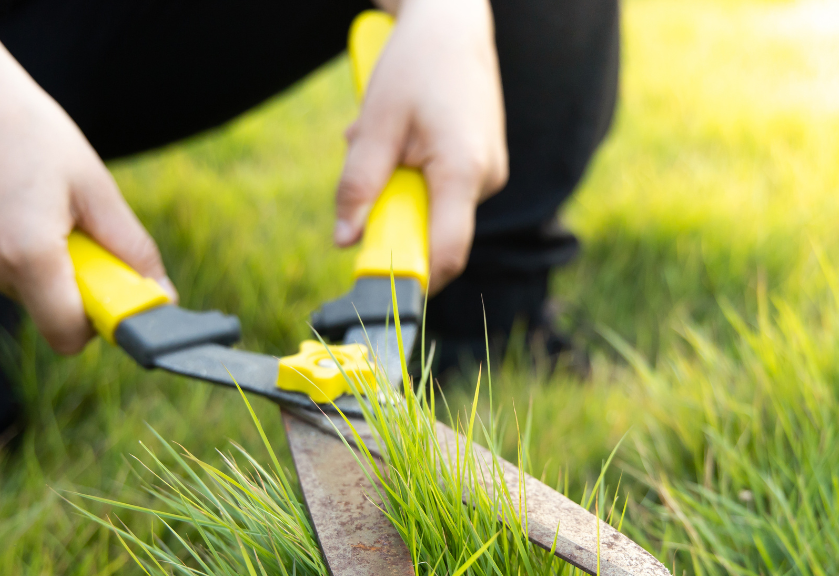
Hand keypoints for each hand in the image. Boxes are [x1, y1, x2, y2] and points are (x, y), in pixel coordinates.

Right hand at [0, 44, 174, 354]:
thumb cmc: (28, 131)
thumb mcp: (94, 187)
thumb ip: (131, 247)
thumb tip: (161, 294)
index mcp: (29, 256)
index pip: (68, 334)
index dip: (98, 322)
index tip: (115, 292)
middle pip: (49, 311)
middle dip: (76, 284)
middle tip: (77, 231)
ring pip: (29, 289)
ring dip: (48, 261)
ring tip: (41, 207)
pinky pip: (7, 269)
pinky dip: (23, 250)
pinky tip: (19, 208)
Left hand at [334, 0, 507, 294]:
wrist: (453, 23)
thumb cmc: (415, 65)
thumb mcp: (376, 125)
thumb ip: (358, 186)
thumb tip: (343, 240)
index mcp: (463, 172)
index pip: (446, 254)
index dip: (414, 277)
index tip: (380, 281)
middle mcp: (487, 180)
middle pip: (436, 234)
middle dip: (395, 218)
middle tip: (371, 170)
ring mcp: (490, 174)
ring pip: (436, 211)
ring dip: (402, 190)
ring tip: (388, 139)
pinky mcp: (484, 166)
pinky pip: (444, 191)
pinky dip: (417, 177)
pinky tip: (406, 138)